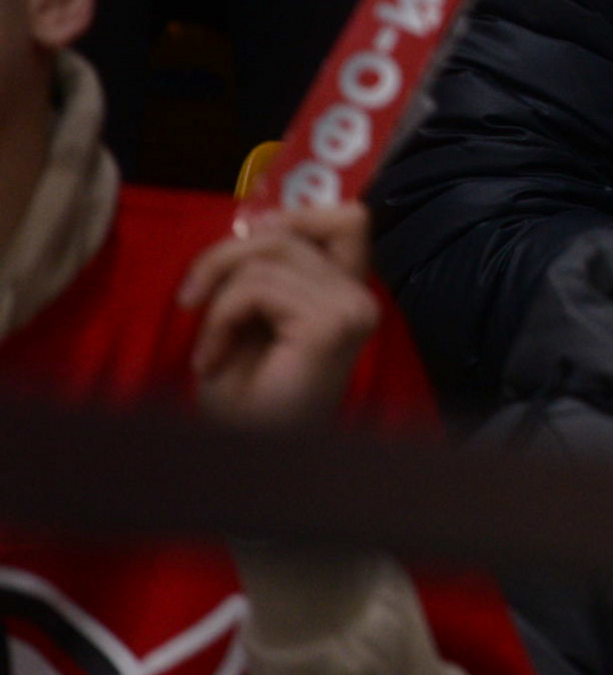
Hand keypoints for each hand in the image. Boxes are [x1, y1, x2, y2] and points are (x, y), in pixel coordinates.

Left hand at [180, 204, 378, 430]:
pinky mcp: (330, 325)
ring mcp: (350, 310)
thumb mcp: (252, 315)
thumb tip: (256, 221)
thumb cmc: (247, 401)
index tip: (247, 242)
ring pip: (269, 255)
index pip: (349, 219)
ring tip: (209, 348)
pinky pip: (257, 289)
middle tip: (191, 300)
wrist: (247, 460)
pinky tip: (212, 360)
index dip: (295, 214)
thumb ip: (267, 270)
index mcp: (346, 293)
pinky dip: (221, 318)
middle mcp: (360, 297)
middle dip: (224, 258)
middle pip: (288, 232)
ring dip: (219, 299)